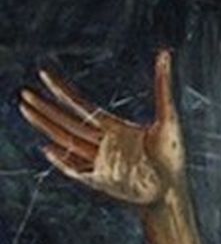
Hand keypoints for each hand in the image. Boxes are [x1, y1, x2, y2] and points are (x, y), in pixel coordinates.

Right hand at [19, 50, 184, 206]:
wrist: (173, 190)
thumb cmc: (172, 155)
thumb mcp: (169, 117)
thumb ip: (164, 86)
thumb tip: (165, 53)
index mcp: (114, 128)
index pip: (81, 106)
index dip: (62, 90)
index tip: (45, 74)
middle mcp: (102, 143)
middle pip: (67, 122)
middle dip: (45, 108)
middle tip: (24, 94)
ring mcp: (97, 161)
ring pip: (65, 141)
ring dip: (45, 127)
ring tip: (26, 110)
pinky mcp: (98, 180)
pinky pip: (74, 168)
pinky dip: (61, 160)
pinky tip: (47, 148)